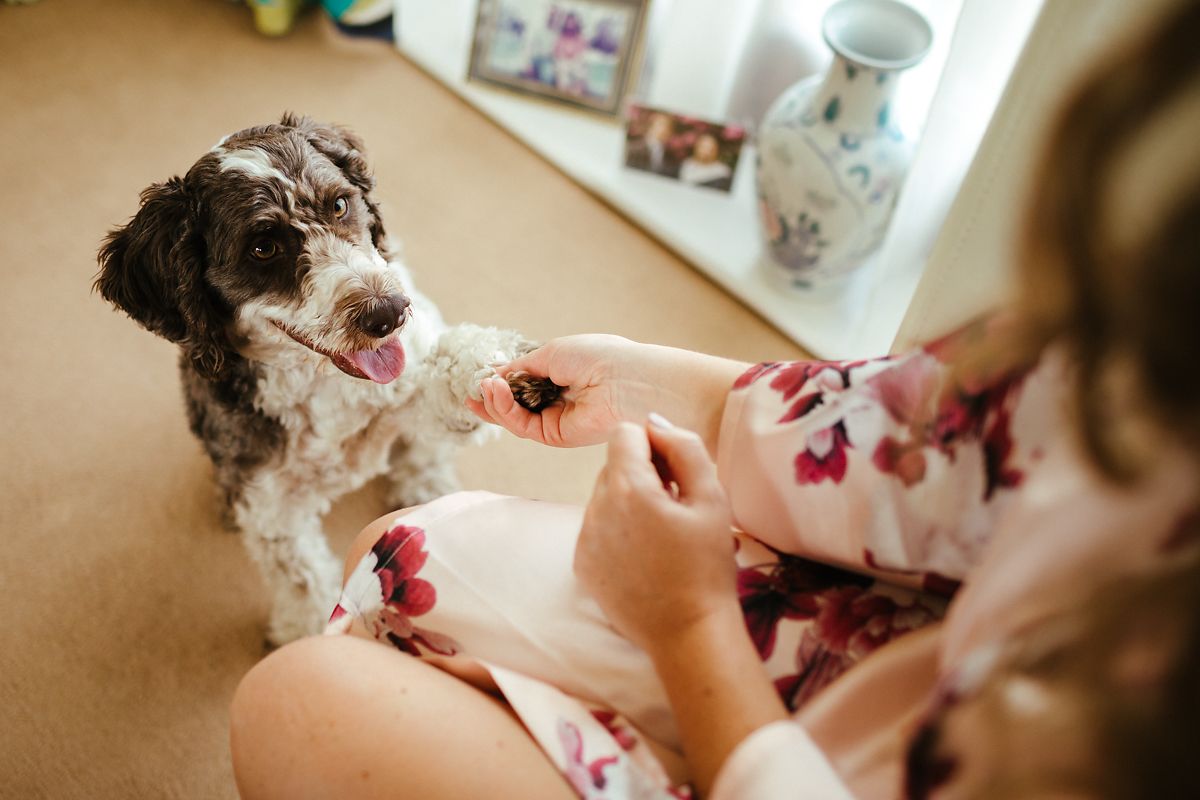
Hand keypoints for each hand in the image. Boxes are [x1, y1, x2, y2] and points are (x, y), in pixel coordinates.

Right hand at [465, 334, 749, 452]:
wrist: (630, 381)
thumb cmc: (601, 357)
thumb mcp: (554, 352)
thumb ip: (524, 366)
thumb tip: (498, 373)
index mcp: (564, 375)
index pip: (524, 384)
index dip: (501, 382)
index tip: (479, 378)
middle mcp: (560, 400)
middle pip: (516, 406)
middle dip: (492, 398)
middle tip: (474, 389)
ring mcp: (558, 420)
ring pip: (515, 418)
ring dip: (496, 403)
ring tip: (486, 387)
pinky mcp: (558, 436)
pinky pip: (524, 427)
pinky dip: (507, 412)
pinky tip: (498, 394)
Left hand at [574, 416, 739, 654]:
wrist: (688, 632)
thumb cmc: (707, 565)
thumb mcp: (712, 499)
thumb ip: (685, 448)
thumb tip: (655, 422)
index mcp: (628, 489)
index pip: (626, 433)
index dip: (655, 445)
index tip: (676, 475)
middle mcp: (596, 509)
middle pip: (613, 465)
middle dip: (642, 474)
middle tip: (675, 506)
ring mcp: (584, 539)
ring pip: (603, 496)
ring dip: (629, 502)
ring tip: (662, 535)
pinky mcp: (582, 564)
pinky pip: (595, 528)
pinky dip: (617, 531)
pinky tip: (645, 556)